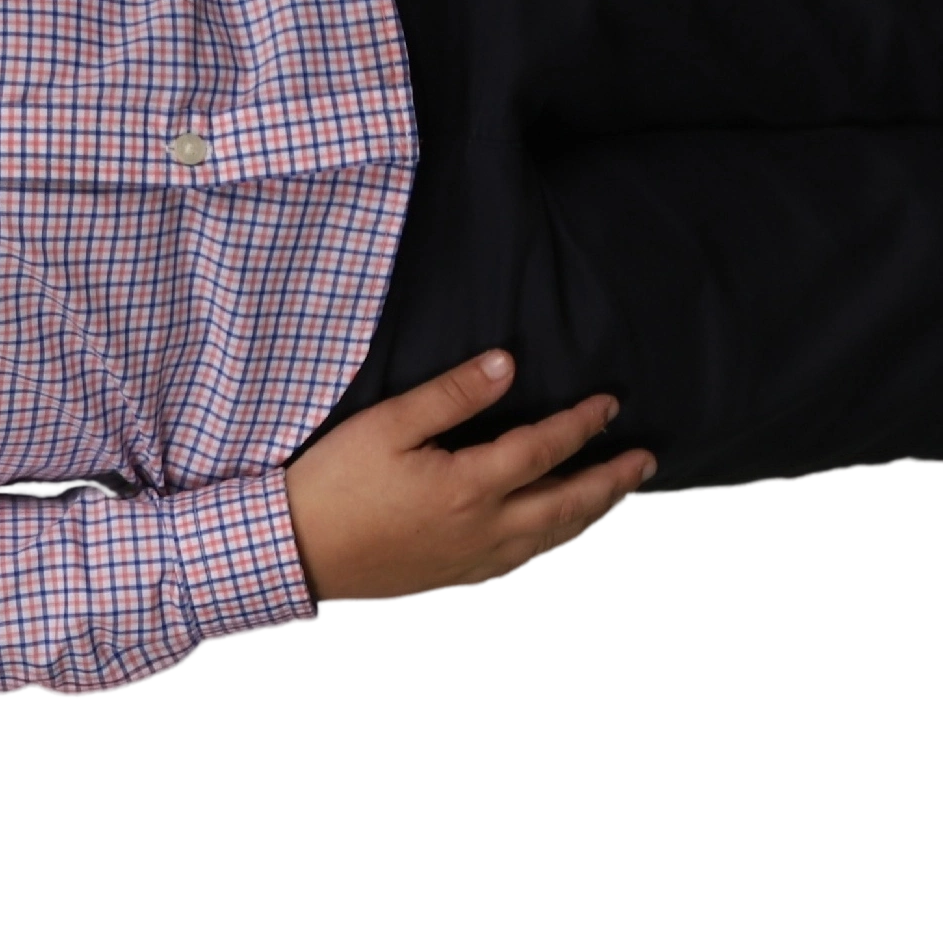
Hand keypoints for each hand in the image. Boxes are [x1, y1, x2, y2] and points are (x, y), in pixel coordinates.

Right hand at [283, 348, 654, 610]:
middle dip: (611, 479)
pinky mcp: (454, 576)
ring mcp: (472, 559)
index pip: (544, 450)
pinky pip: (523, 559)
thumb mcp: (387, 425)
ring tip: (615, 494)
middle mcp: (483, 530)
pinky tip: (554, 532)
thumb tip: (507, 365)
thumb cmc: (332, 484)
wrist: (295, 552)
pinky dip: (554, 541)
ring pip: (551, 538)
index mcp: (469, 487)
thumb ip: (450, 395)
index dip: (581, 425)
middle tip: (647, 460)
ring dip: (591, 513)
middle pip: (567, 503)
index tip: (610, 404)